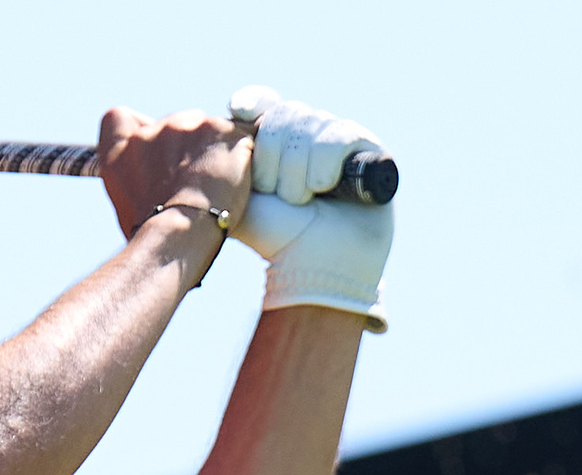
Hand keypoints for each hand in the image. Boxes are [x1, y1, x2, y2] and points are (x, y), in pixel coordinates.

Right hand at [96, 107, 253, 240]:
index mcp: (122, 150)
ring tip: (218, 187)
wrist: (180, 235)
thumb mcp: (126, 203)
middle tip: (196, 183)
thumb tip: (153, 175)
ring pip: (210, 130)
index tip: (151, 149)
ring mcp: (188, 126)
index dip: (137, 128)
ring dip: (216, 152)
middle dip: (188, 147)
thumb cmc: (155, 233)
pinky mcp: (223, 130)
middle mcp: (153, 131)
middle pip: (177, 124)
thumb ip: (134, 175)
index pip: (119, 117)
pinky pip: (242, 135)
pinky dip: (242, 155)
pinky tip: (239, 180)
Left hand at [226, 87, 394, 332]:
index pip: (264, 102)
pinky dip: (324, 166)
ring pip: (309, 127)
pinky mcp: (370, 150)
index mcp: (277, 141)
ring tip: (303, 202)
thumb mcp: (238, 197)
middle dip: (273, 158)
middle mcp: (309, 135)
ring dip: (297, 173)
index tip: (239, 111)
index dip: (254, 102)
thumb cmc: (274, 236)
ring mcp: (341, 140)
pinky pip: (339, 136)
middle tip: (278, 195)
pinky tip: (326, 189)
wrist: (312, 264)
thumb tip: (211, 128)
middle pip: (284, 115)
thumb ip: (224, 165)